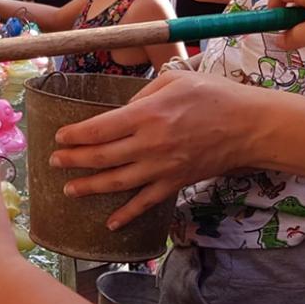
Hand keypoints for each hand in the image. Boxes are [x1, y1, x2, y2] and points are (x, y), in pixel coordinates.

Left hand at [50, 71, 271, 229]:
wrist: (250, 126)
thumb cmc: (215, 96)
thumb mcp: (175, 79)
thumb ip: (143, 92)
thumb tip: (121, 107)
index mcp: (147, 114)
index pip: (99, 128)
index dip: (75, 135)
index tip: (59, 137)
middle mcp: (150, 144)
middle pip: (102, 157)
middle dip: (74, 160)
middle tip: (54, 162)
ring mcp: (163, 167)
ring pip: (117, 182)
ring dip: (90, 187)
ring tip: (69, 190)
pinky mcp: (176, 182)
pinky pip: (146, 202)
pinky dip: (127, 215)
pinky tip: (110, 224)